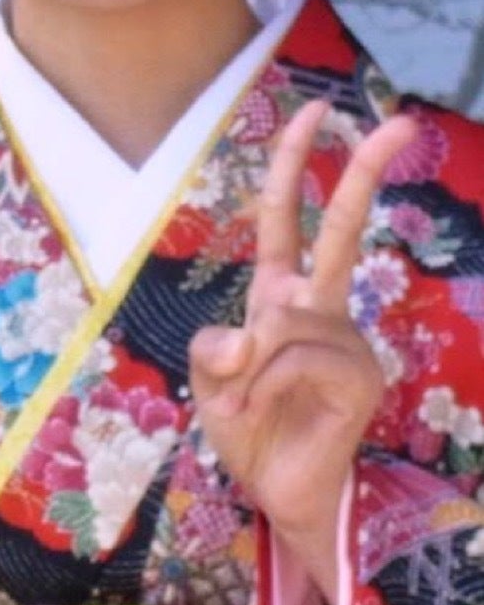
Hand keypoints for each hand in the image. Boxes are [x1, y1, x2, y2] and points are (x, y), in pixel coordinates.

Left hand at [188, 97, 416, 604]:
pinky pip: (291, 361)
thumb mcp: (209, 383)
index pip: (289, 223)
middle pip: (343, 232)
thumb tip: (253, 334)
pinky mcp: (360, 376)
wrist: (277, 492)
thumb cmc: (248, 431)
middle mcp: (320, 310)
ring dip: (244, 374)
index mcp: (282, 299)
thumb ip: (212, 348)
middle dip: (365, 174)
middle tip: (396, 120)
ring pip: (279, 325)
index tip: (315, 112)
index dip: (295, 169)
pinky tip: (264, 417)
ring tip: (247, 409)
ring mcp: (346, 341)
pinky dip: (261, 391)